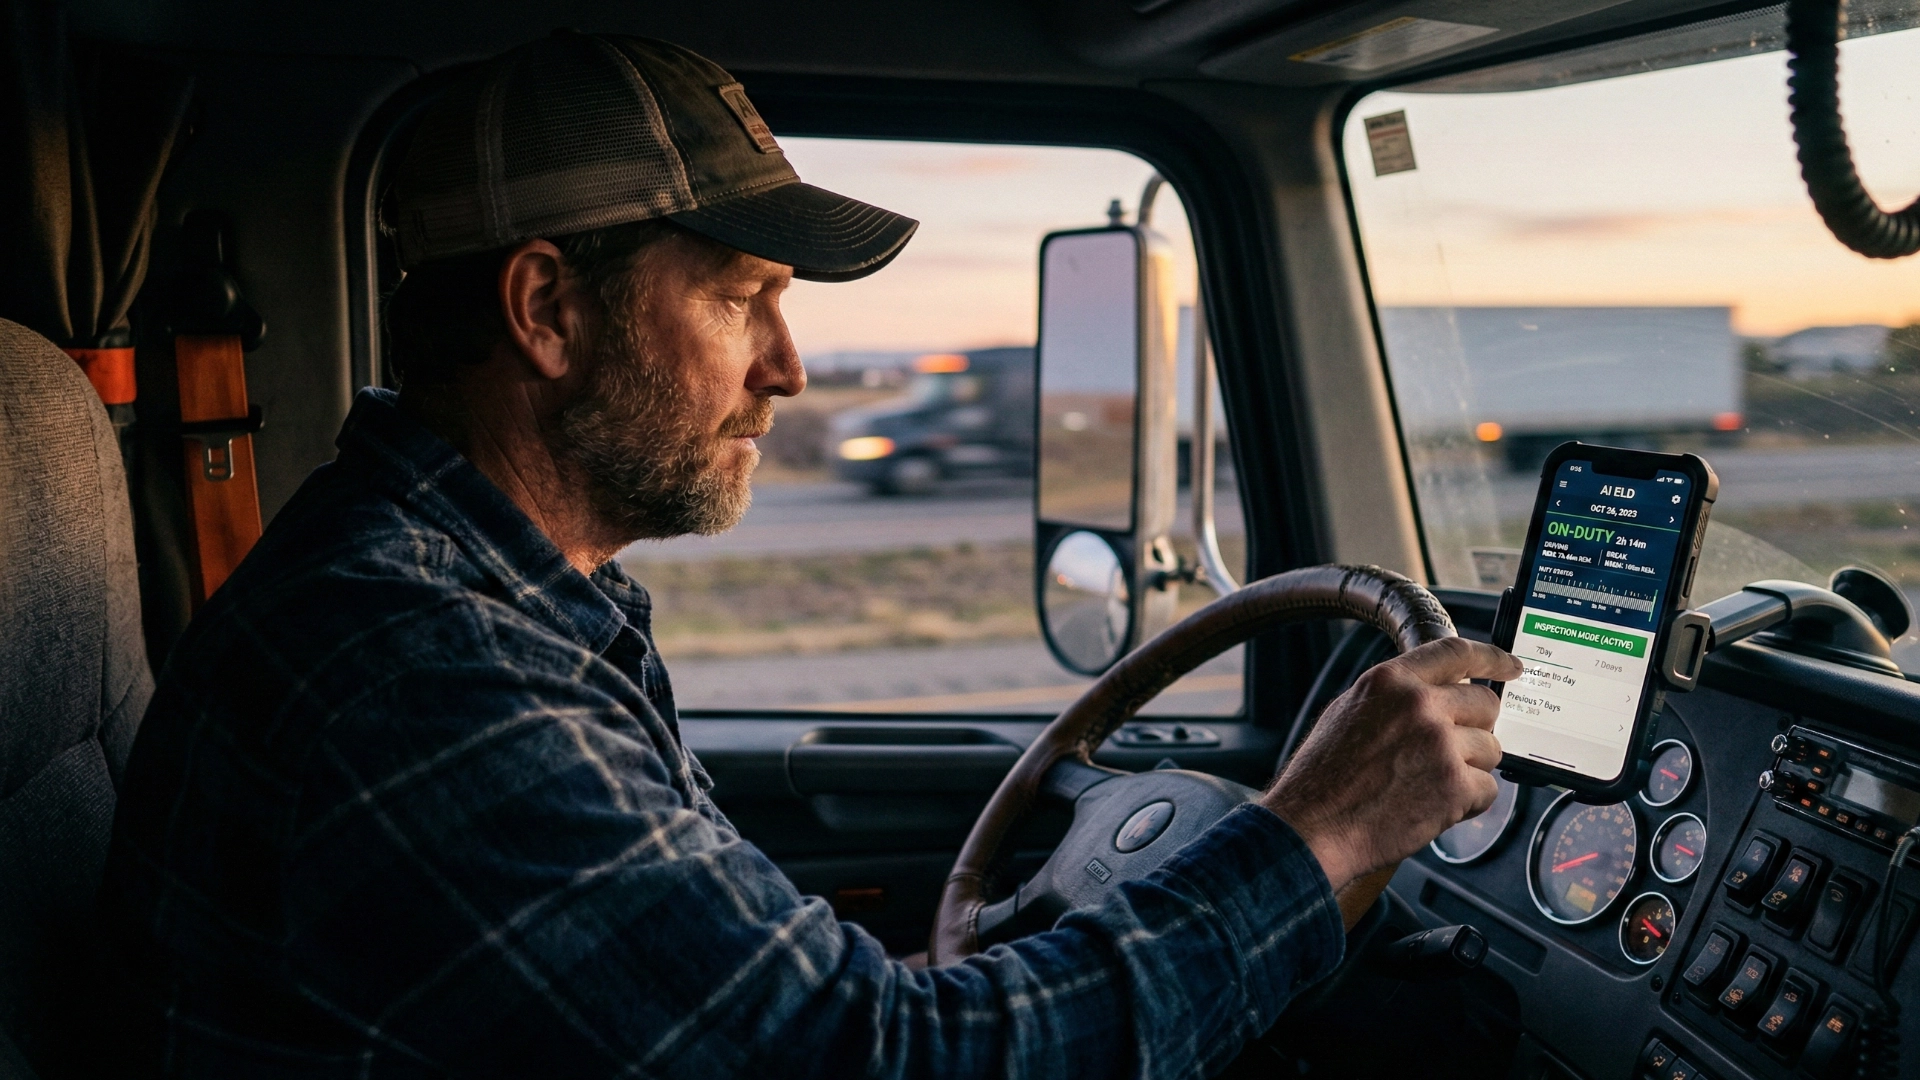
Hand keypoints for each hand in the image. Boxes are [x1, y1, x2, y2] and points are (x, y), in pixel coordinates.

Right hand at [1260, 636, 1520, 892]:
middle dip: (1476, 727)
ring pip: (1491, 748)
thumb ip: (1397, 695)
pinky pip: (1489, 788)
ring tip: (1429, 782)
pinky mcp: (1455, 785)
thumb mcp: (1349, 711)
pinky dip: (1468, 801)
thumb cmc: (1323, 777)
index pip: (1456, 652)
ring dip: (1470, 767)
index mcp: (1391, 680)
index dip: (1493, 658)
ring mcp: (1441, 744)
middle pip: (1485, 703)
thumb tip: (1437, 691)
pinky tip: (1434, 805)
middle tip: (1452, 749)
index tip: (1512, 666)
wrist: (1312, 827)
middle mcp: (1420, 705)